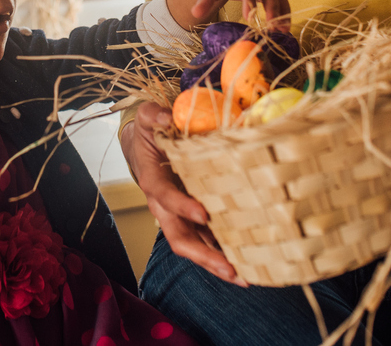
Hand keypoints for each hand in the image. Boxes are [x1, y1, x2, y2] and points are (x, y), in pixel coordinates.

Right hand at [122, 102, 247, 285]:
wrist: (144, 146)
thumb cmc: (149, 132)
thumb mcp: (147, 118)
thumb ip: (154, 115)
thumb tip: (167, 116)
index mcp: (153, 180)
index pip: (164, 197)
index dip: (182, 206)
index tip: (204, 213)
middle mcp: (164, 206)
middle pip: (179, 238)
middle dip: (203, 256)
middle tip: (230, 268)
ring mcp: (178, 215)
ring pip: (195, 245)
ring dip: (217, 263)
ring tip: (245, 276)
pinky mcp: (192, 217)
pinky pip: (206, 239)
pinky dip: (223, 252)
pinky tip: (246, 262)